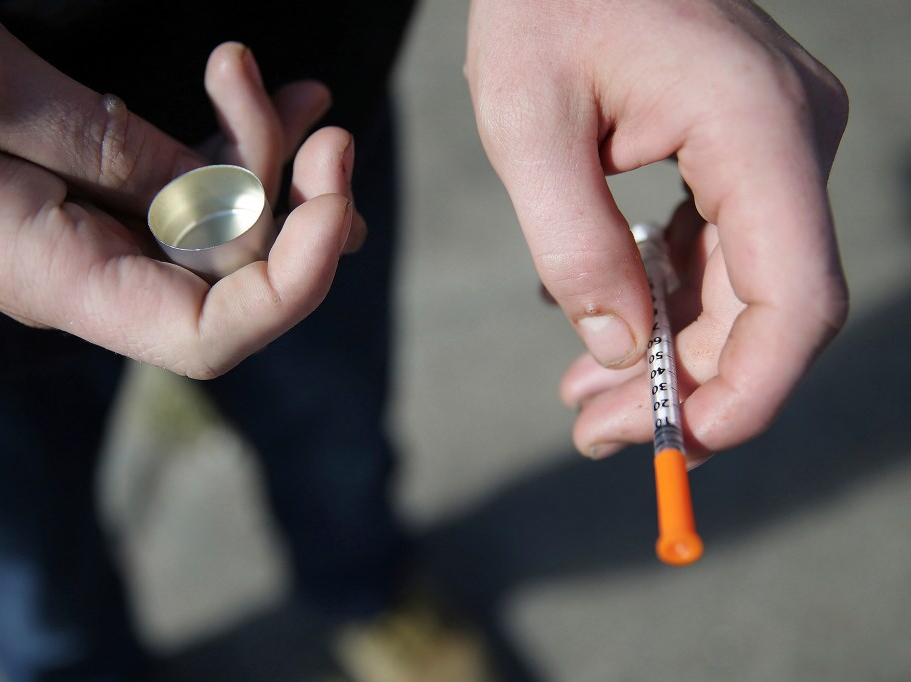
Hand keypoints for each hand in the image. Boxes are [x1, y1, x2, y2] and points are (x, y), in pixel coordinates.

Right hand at [0, 2, 359, 378]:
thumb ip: (111, 149)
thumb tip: (219, 197)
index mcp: (60, 277)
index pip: (209, 338)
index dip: (293, 287)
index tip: (332, 198)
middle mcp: (92, 278)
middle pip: (236, 280)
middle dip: (297, 201)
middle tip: (319, 117)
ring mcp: (97, 243)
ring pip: (225, 235)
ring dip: (278, 169)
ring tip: (304, 99)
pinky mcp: (96, 205)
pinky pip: (188, 195)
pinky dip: (236, 150)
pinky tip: (257, 95)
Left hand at [466, 0, 848, 459]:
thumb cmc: (542, 1)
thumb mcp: (527, 123)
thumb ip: (574, 244)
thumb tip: (617, 352)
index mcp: (758, 129)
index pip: (795, 302)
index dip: (746, 394)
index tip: (676, 447)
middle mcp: (793, 140)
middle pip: (767, 310)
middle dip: (684, 387)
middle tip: (593, 434)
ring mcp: (776, 144)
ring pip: (744, 288)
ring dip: (670, 353)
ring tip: (582, 400)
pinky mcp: (744, 149)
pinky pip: (723, 248)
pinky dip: (668, 301)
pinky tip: (605, 331)